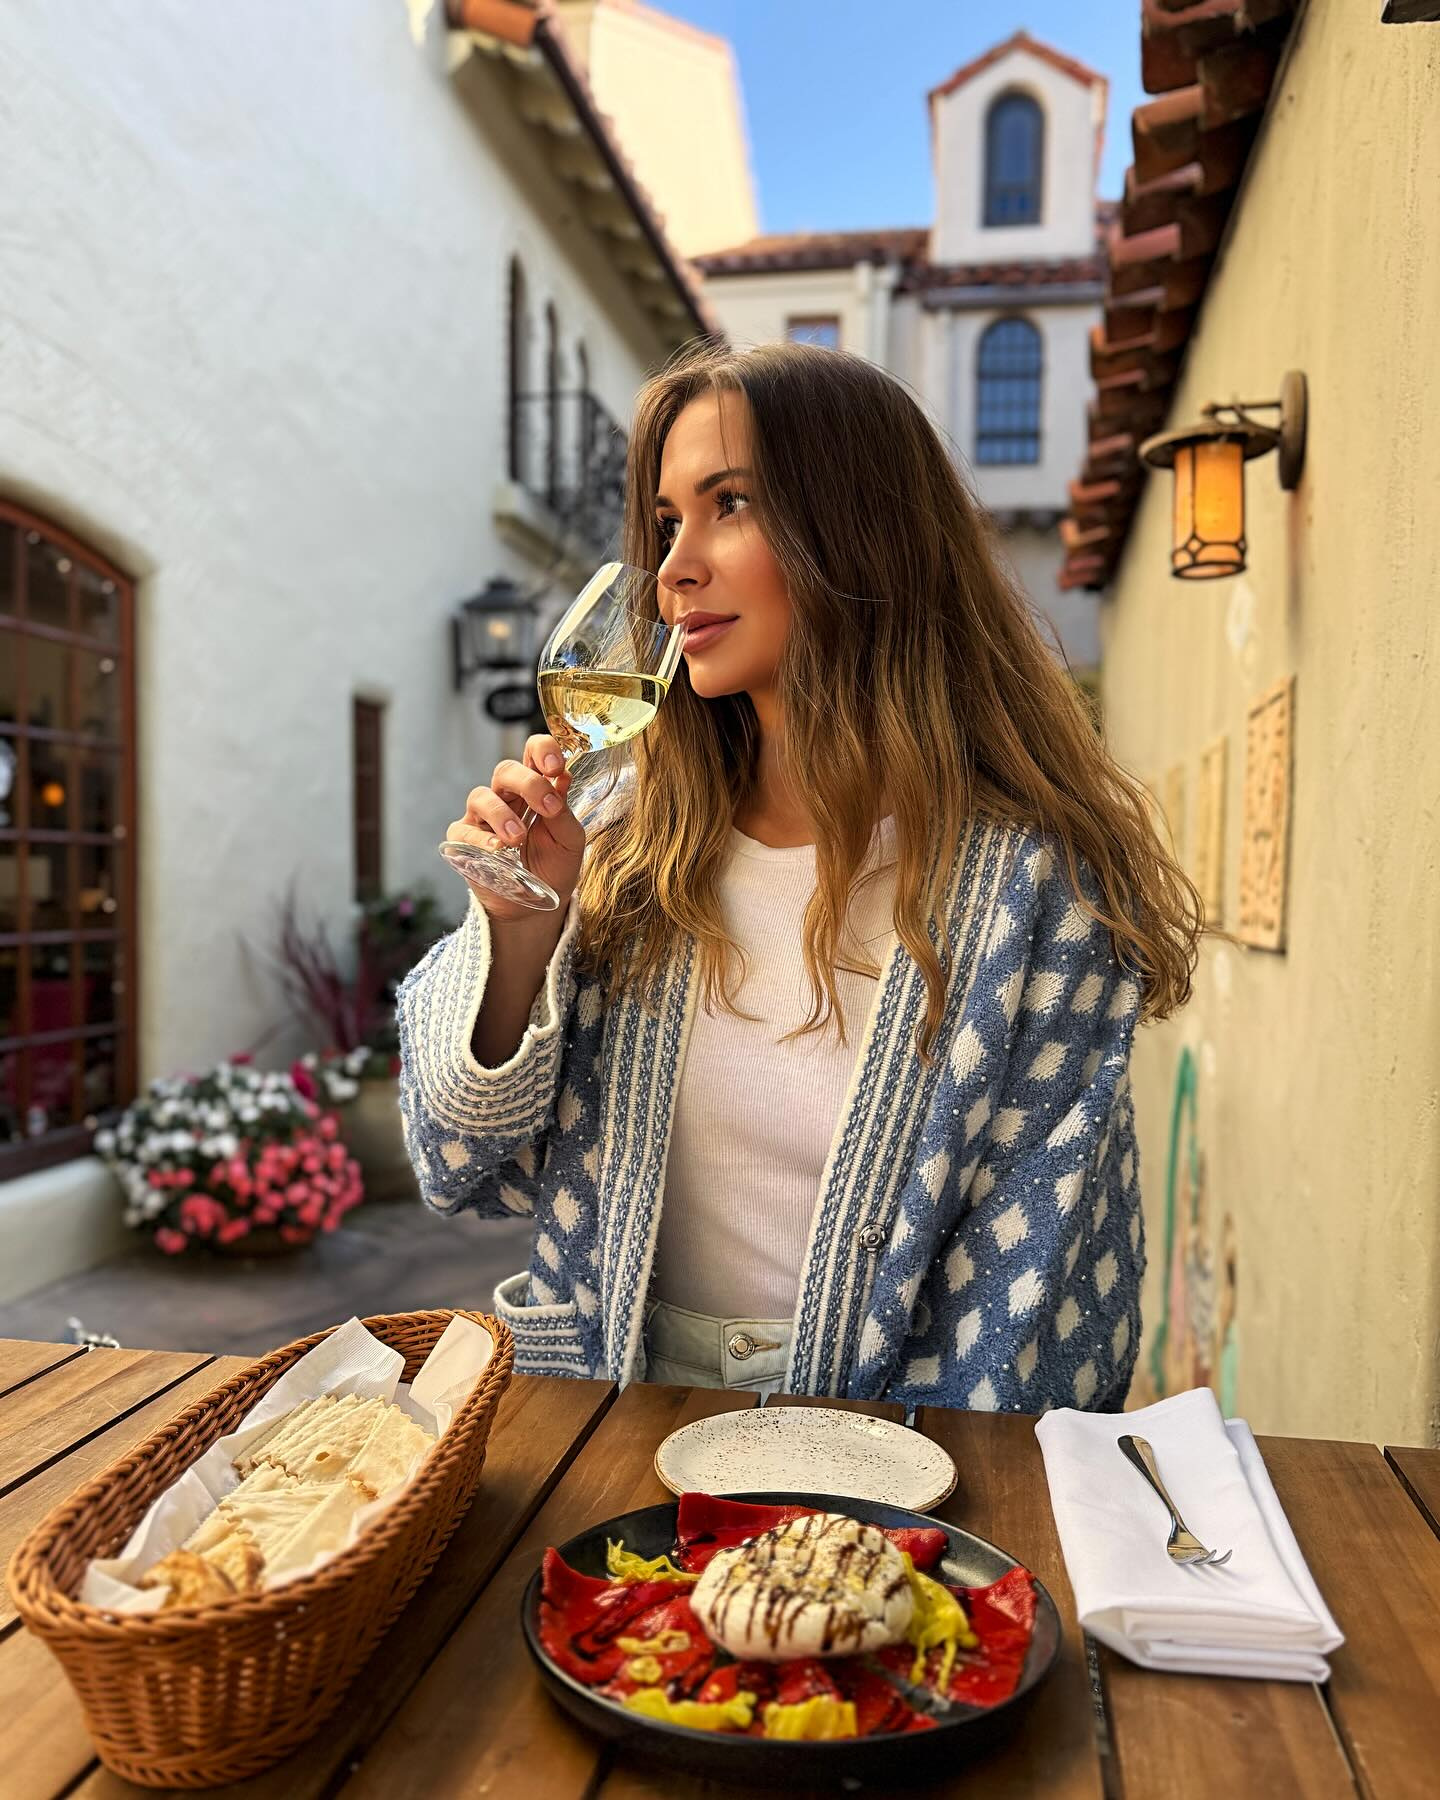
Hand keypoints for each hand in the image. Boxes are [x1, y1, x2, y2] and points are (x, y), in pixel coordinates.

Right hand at [447, 735, 585, 923]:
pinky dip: (480, 839)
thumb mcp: (569, 841)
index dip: (542, 750)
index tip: (556, 767)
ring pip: (481, 796)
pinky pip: (464, 831)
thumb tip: (563, 778)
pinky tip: (497, 849)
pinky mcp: (464, 842)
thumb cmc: (554, 866)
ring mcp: (482, 818)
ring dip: (502, 814)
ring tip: (519, 837)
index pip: (532, 753)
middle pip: (505, 770)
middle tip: (547, 807)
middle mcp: (506, 797)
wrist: (536, 906)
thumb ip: (565, 812)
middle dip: (527, 783)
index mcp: (535, 789)